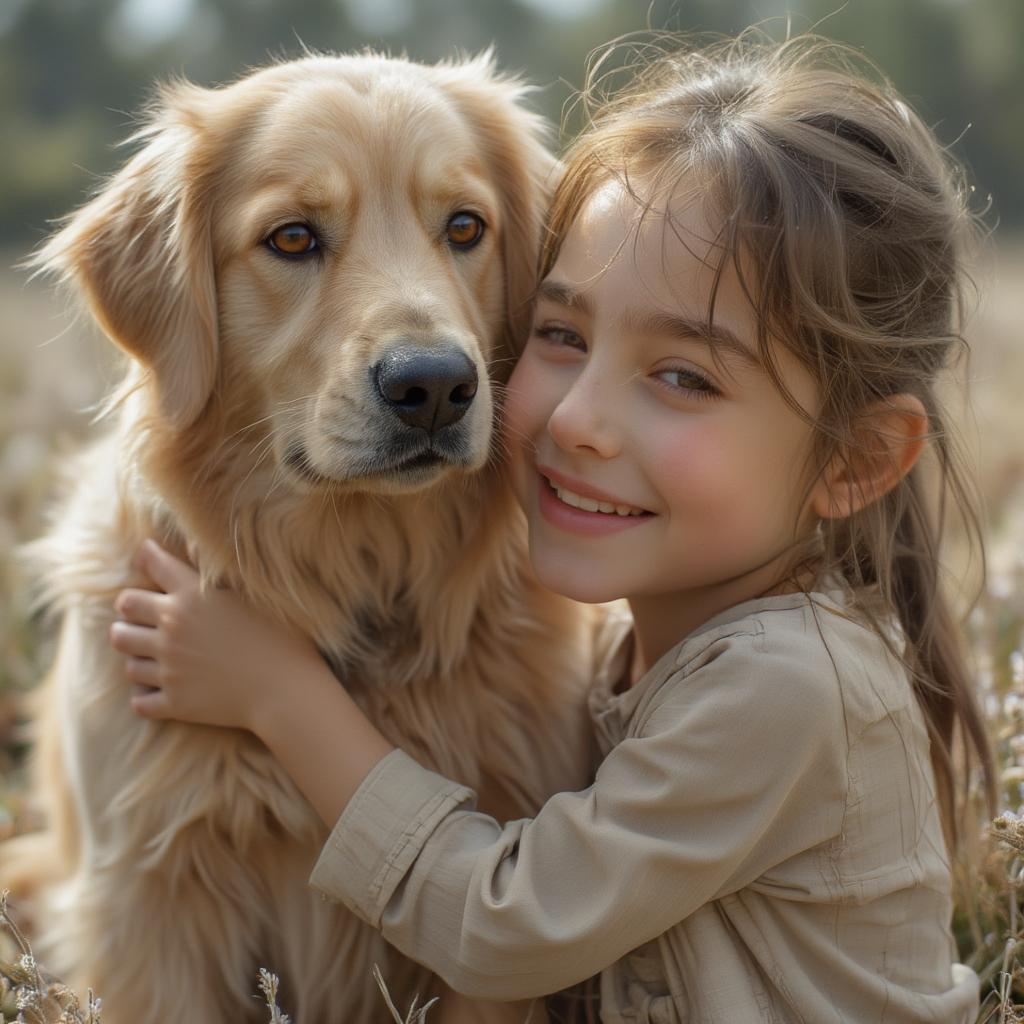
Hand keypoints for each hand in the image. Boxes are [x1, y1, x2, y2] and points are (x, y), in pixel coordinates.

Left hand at [110, 538, 327, 732]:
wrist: (288, 690)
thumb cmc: (281, 636)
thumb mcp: (251, 592)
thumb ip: (215, 567)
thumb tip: (190, 542)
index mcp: (191, 596)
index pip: (152, 565)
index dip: (148, 557)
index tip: (150, 558)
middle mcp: (172, 629)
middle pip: (124, 612)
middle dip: (130, 611)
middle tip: (144, 616)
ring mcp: (170, 668)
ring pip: (128, 659)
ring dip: (137, 655)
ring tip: (153, 655)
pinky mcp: (174, 703)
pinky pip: (139, 701)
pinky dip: (146, 696)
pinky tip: (160, 689)